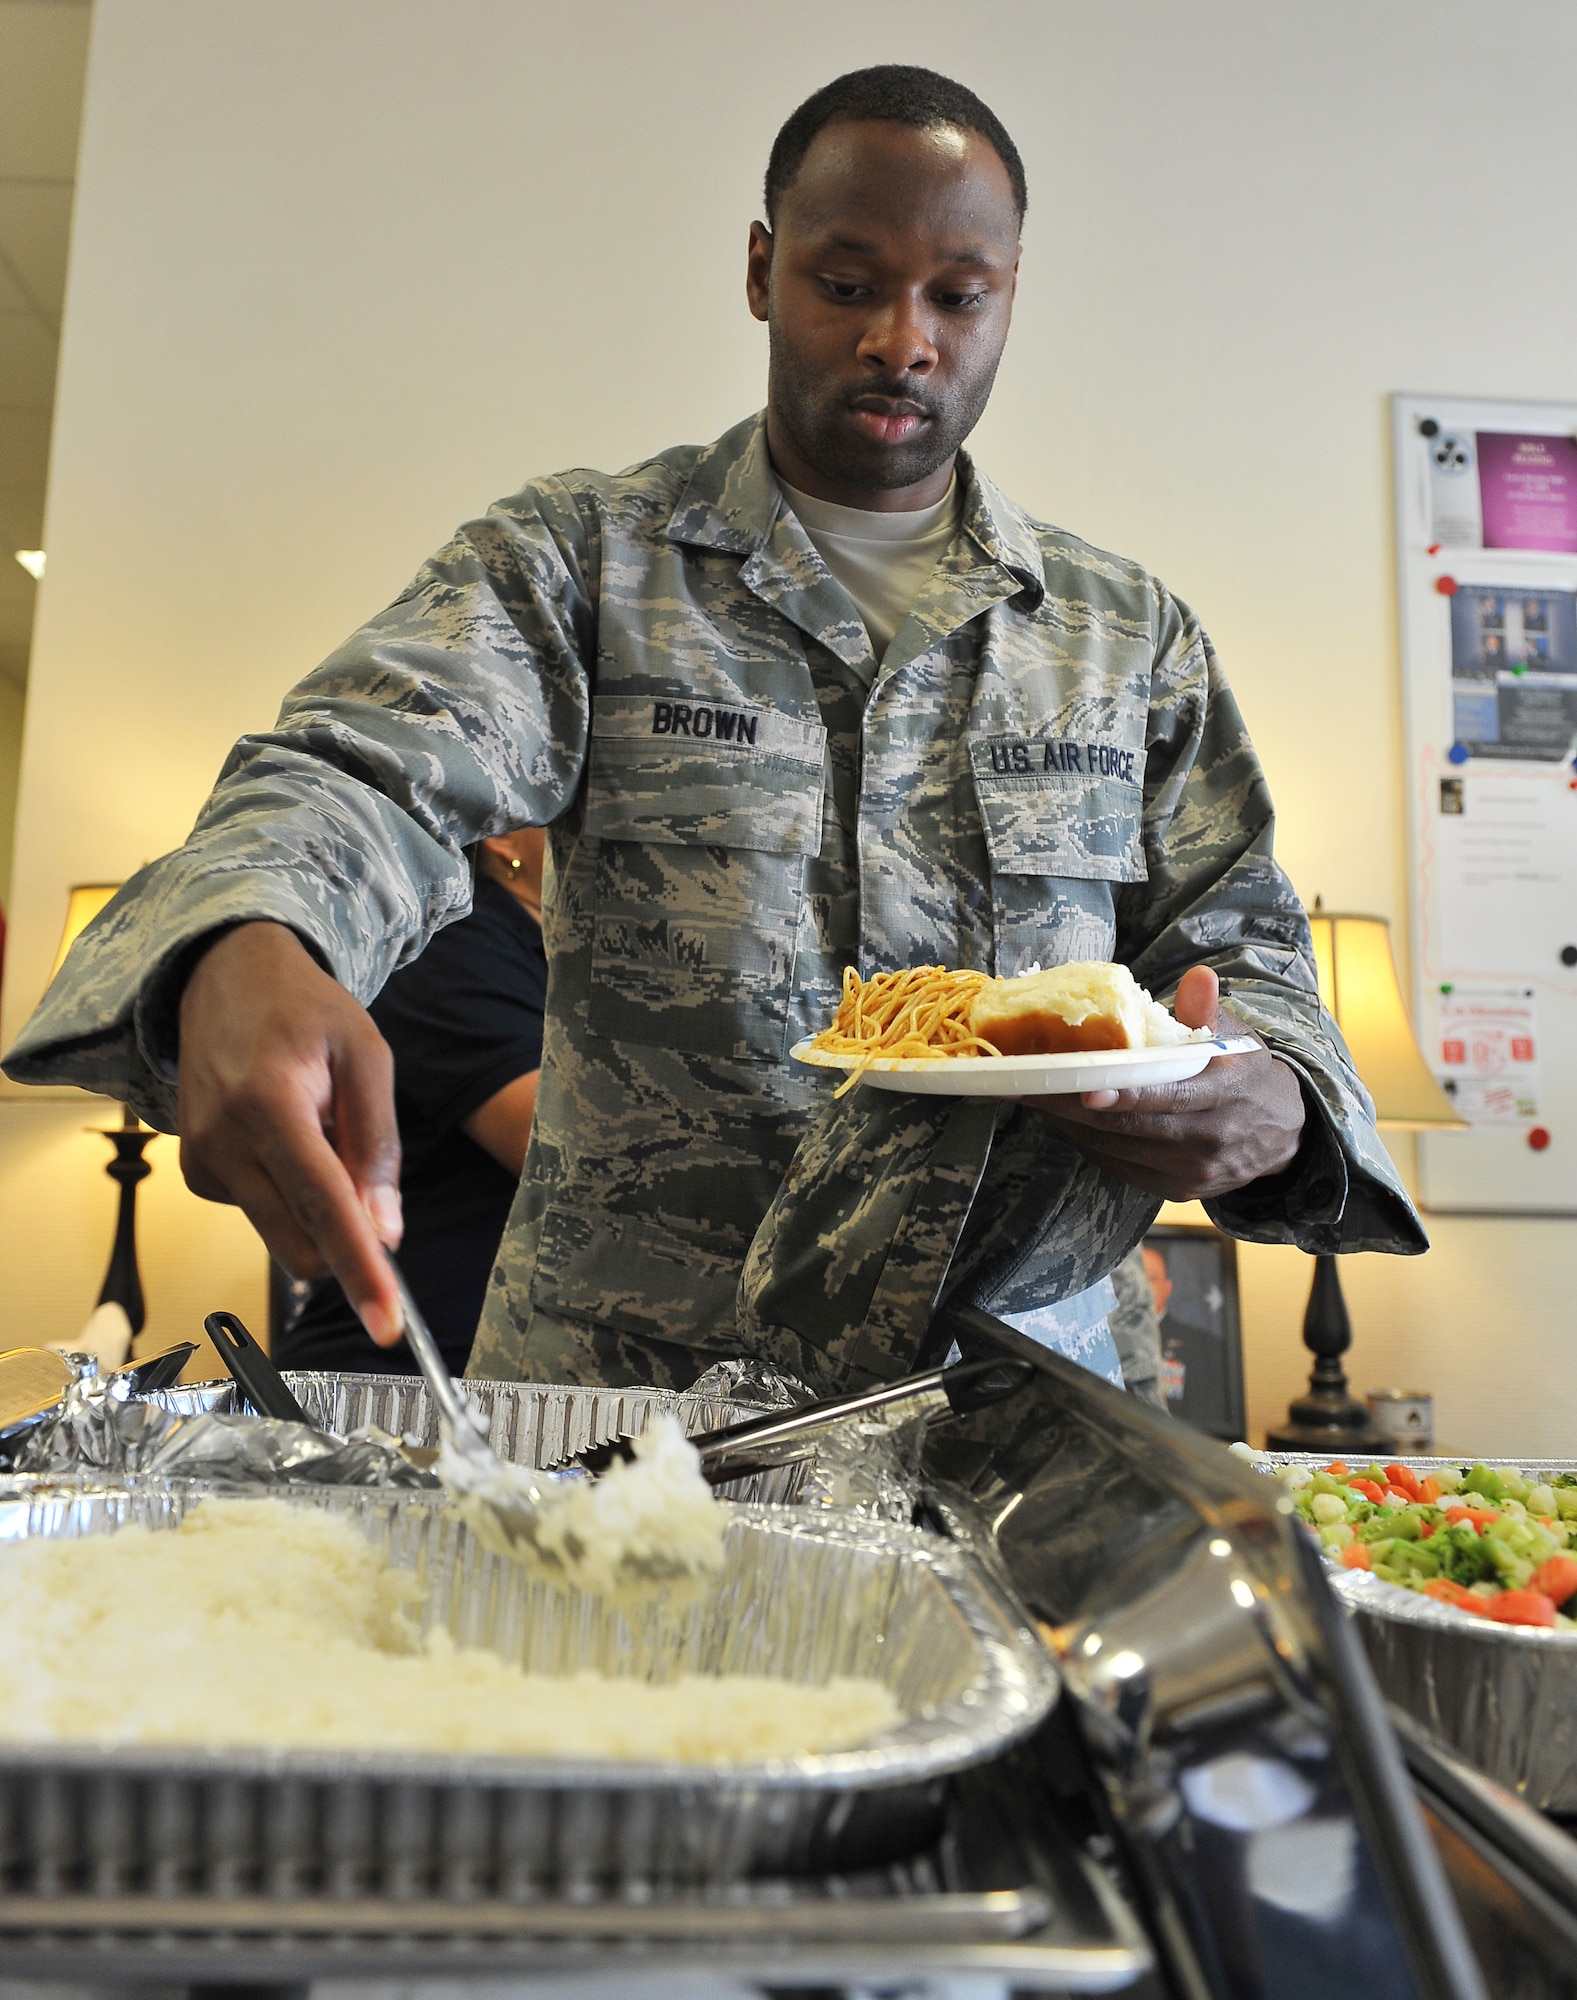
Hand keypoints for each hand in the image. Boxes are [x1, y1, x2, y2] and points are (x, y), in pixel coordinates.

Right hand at [177, 922, 405, 1342]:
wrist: (226, 977)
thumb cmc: (305, 1010)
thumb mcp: (367, 1058)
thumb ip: (377, 1145)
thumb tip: (386, 1230)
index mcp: (269, 1105)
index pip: (325, 1208)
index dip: (362, 1271)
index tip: (389, 1324)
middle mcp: (223, 1142)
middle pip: (299, 1242)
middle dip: (348, 1244)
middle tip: (377, 1195)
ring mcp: (202, 1162)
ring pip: (282, 1234)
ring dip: (319, 1209)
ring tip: (321, 1133)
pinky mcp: (197, 1175)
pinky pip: (263, 1212)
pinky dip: (291, 1193)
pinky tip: (289, 1137)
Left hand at [1022, 966, 1305, 1200]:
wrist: (1282, 1136)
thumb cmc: (1246, 1075)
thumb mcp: (1238, 1038)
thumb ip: (1209, 1010)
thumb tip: (1197, 977)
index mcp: (1223, 1097)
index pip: (1168, 1097)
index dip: (1124, 1096)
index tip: (1084, 1087)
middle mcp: (1207, 1141)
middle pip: (1128, 1127)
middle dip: (1071, 1107)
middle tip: (1025, 1085)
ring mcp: (1191, 1173)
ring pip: (1115, 1148)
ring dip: (1070, 1124)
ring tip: (1033, 1096)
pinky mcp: (1175, 1191)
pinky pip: (1119, 1166)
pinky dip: (1088, 1142)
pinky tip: (1063, 1119)